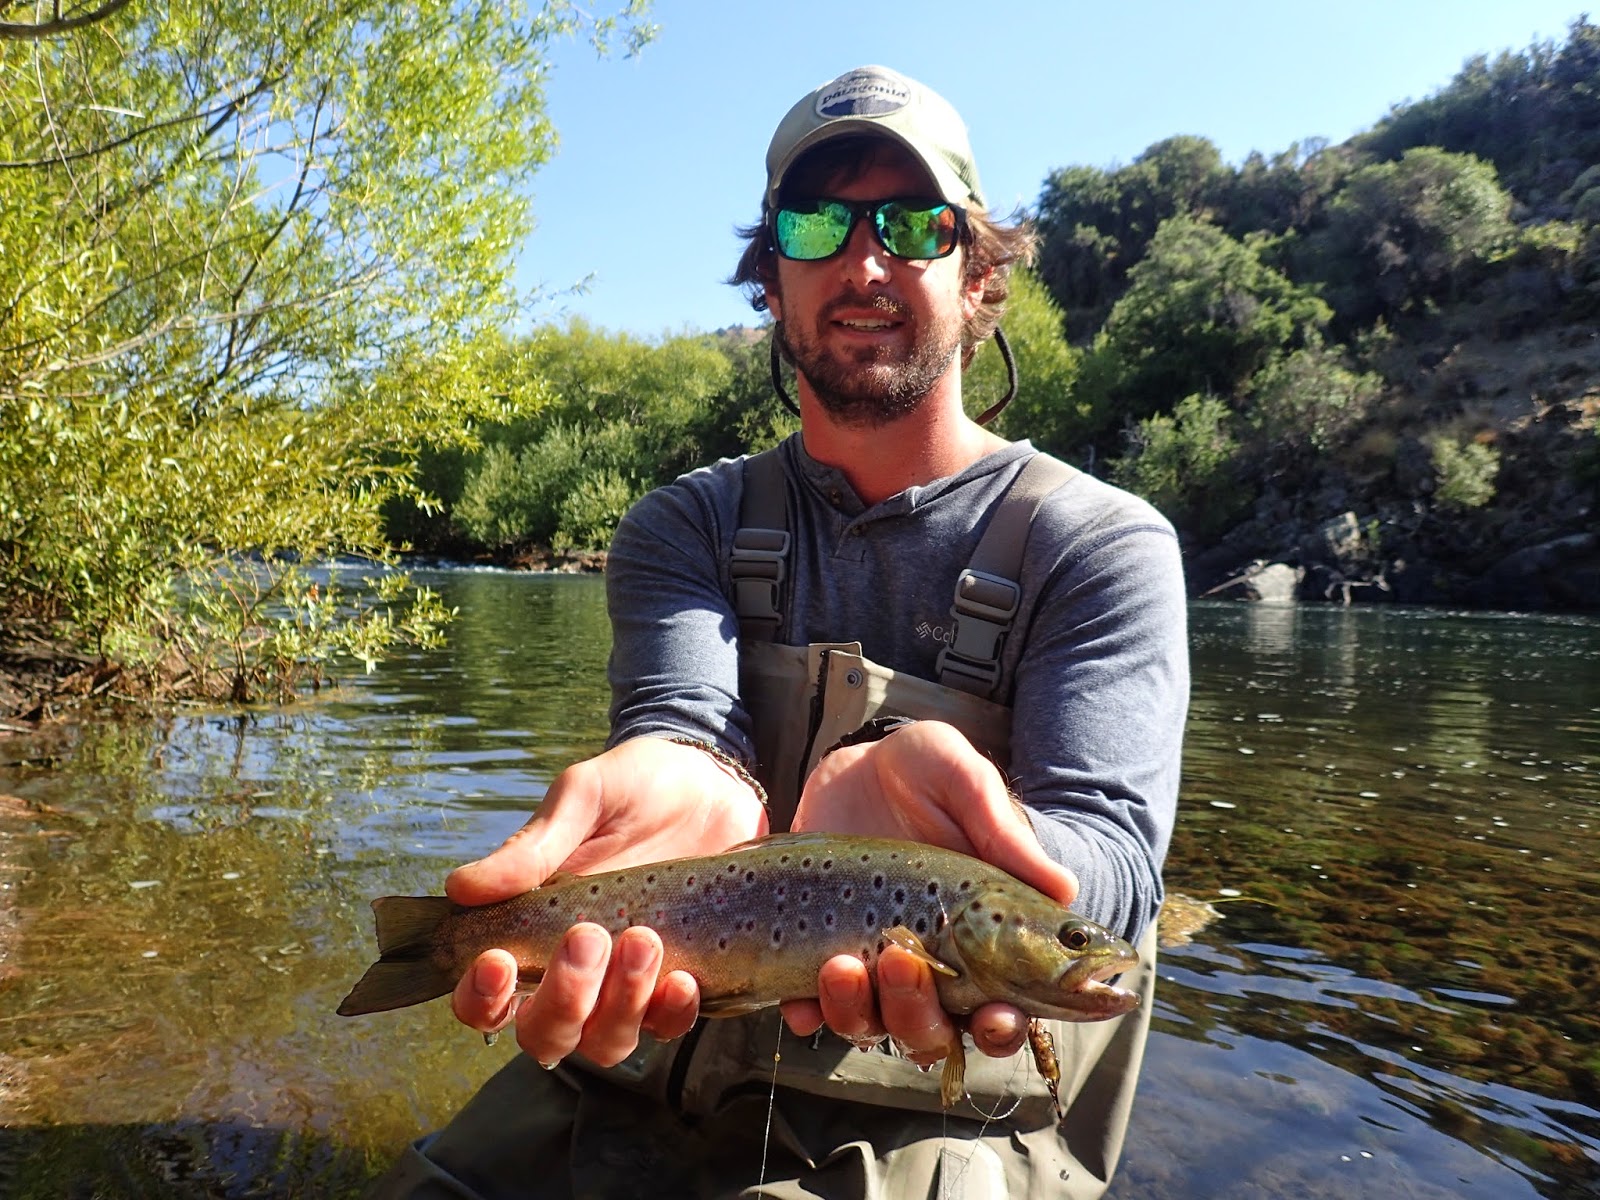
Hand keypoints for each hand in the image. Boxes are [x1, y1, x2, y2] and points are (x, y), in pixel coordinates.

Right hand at [447, 736, 767, 1066]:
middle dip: (560, 1000)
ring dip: (618, 1005)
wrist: (713, 779)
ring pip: (604, 1041)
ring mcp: (629, 983)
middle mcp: (575, 971)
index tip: (497, 960)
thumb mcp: (584, 799)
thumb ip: (532, 846)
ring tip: (643, 939)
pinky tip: (682, 978)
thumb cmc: (636, 787)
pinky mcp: (684, 980)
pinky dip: (671, 1013)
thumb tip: (460, 888)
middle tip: (587, 936)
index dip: (481, 998)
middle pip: (543, 1034)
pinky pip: (670, 1025)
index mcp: (531, 931)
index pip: (486, 997)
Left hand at [782, 720, 1076, 1064]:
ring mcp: (874, 965)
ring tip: (843, 965)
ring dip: (859, 1011)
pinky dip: (808, 1013)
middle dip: (920, 1016)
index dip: (1004, 1026)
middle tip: (903, 959)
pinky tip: (799, 1001)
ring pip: (874, 1025)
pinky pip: (812, 1008)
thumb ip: (1003, 831)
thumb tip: (1063, 888)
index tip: (995, 1015)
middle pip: (935, 1031)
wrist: (857, 765)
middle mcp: (934, 965)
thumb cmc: (928, 775)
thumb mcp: (963, 784)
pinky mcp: (822, 955)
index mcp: (986, 939)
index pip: (1006, 1008)